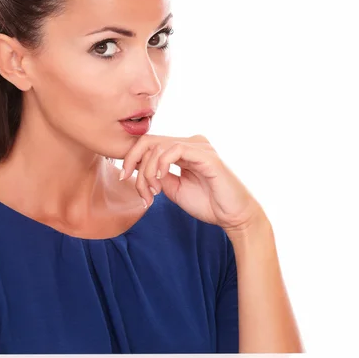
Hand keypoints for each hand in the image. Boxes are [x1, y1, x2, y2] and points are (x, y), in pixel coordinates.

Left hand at [119, 134, 265, 234]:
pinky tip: (161, 179)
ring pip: (159, 146)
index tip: (124, 177)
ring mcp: (199, 146)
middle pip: (149, 141)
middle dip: (135, 163)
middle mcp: (191, 143)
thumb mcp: (174, 189)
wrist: (233, 216)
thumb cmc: (208, 203)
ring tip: (153, 191)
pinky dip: (161, 163)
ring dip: (148, 170)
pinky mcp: (206, 155)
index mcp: (183, 149)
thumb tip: (140, 168)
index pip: (149, 143)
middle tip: (136, 187)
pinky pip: (175, 149)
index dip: (131, 157)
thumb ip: (158, 175)